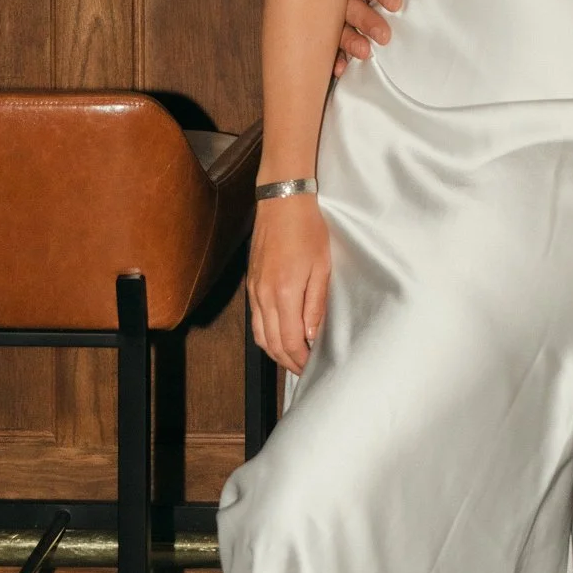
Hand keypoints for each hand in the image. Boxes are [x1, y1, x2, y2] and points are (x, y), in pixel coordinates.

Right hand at [248, 196, 330, 373]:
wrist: (282, 203)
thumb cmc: (307, 230)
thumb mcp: (322, 267)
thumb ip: (315, 304)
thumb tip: (311, 334)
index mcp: (284, 293)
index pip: (290, 341)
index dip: (301, 359)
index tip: (313, 366)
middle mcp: (264, 296)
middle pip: (272, 343)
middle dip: (288, 361)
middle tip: (304, 369)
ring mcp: (254, 290)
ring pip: (260, 334)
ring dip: (275, 352)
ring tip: (292, 358)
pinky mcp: (251, 284)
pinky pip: (255, 320)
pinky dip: (266, 335)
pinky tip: (279, 336)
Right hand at [334, 0, 408, 78]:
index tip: (396, 3)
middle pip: (350, 4)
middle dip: (366, 19)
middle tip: (384, 34)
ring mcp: (336, 10)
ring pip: (338, 25)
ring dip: (350, 39)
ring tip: (364, 51)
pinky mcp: (333, 28)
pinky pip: (331, 43)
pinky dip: (335, 57)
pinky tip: (339, 69)